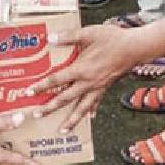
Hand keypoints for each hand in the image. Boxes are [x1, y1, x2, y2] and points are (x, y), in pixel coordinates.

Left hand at [26, 25, 144, 131]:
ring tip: (63, 131)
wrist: (136, 48)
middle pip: (65, 99)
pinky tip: (89, 118)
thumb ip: (69, 36)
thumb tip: (51, 38)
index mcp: (81, 69)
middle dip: (50, 108)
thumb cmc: (113, 39)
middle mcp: (88, 82)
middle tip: (36, 115)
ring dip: (72, 120)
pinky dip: (91, 111)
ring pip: (82, 107)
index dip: (41, 86)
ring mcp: (98, 87)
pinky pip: (96, 102)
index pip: (56, 80)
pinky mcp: (106, 87)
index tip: (28, 93)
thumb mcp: (89, 33)